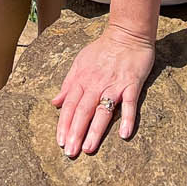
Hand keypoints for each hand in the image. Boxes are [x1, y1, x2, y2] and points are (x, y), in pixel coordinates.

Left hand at [51, 23, 155, 156]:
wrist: (127, 33)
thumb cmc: (102, 49)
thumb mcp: (79, 62)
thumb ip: (68, 84)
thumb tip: (54, 103)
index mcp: (82, 79)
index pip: (69, 105)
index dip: (64, 124)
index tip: (60, 142)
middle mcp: (96, 83)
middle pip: (83, 110)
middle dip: (75, 132)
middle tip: (70, 153)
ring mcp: (114, 84)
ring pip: (103, 110)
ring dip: (95, 130)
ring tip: (88, 148)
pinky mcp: (132, 84)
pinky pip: (130, 103)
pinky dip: (128, 118)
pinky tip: (124, 134)